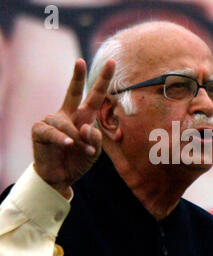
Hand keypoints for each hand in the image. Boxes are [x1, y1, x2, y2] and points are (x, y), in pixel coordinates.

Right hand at [32, 58, 114, 197]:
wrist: (60, 177)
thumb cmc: (78, 161)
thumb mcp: (94, 152)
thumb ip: (95, 138)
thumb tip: (87, 126)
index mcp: (84, 116)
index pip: (94, 96)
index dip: (103, 80)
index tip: (112, 62)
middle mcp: (68, 114)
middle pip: (73, 92)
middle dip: (77, 76)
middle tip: (80, 61)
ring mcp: (53, 121)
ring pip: (66, 123)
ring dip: (78, 138)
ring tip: (85, 151)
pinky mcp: (40, 130)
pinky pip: (52, 131)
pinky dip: (63, 138)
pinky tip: (69, 143)